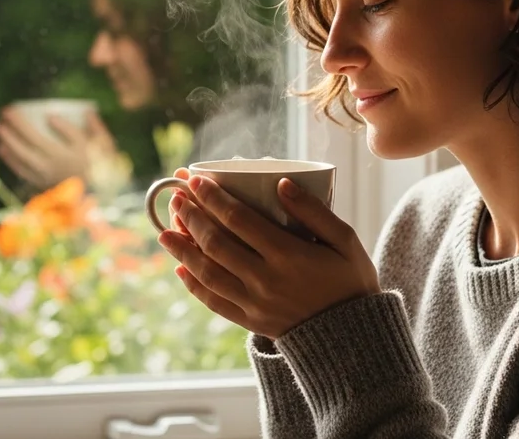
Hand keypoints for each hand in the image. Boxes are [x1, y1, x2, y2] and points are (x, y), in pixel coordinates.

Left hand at [0, 107, 116, 189]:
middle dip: (16, 125)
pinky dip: (10, 159)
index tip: (48, 114)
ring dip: (8, 140)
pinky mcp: (42, 184)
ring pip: (23, 156)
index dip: (57, 124)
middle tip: (5, 112)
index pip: (62, 135)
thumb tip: (85, 110)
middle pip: (33, 142)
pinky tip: (1, 148)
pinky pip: (22, 171)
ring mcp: (47, 176)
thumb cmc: (102, 169)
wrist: (95, 200)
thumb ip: (96, 127)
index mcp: (75, 154)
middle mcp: (58, 165)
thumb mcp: (105, 147)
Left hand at [158, 172, 380, 338]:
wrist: (353, 338)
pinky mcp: (250, 321)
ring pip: (207, 272)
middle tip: (176, 197)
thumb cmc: (350, 282)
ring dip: (183, 249)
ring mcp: (254, 303)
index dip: (214, 197)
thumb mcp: (345, 241)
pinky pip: (213, 301)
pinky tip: (181, 268)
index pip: (239, 219)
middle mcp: (265, 279)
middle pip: (216, 243)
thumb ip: (314, 210)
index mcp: (289, 255)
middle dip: (192, 217)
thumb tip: (282, 183)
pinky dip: (194, 284)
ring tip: (165, 230)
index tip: (196, 180)